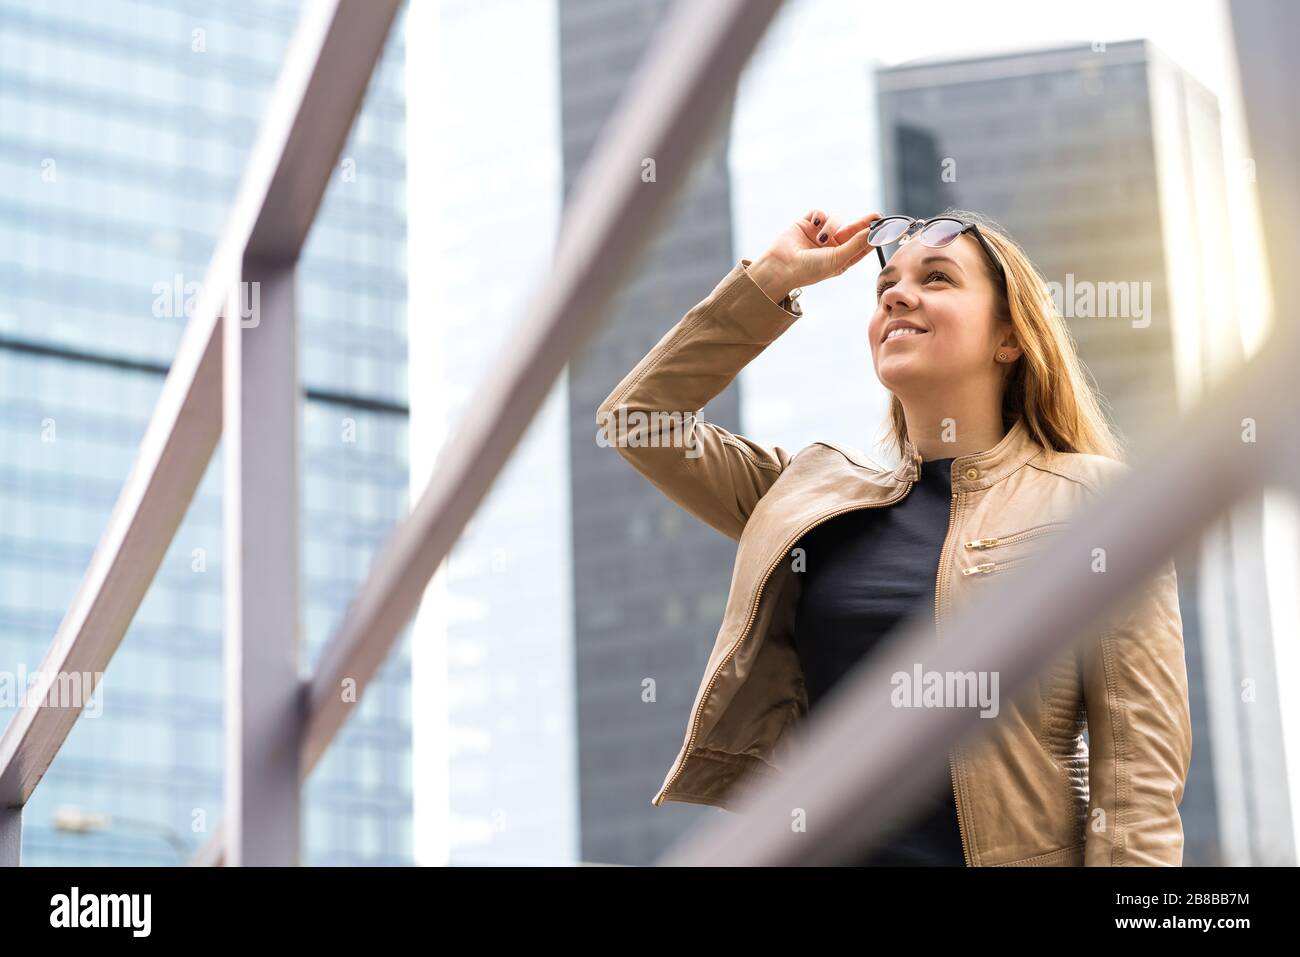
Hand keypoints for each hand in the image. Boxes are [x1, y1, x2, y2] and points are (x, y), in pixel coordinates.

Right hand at [747, 209, 882, 301]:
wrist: (781, 267)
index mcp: (842, 258)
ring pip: (836, 219)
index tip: (888, 227)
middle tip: (875, 216)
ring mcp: (819, 234)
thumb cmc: (809, 270)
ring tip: (821, 238)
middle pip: (853, 229)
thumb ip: (856, 245)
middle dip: (861, 224)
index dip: (875, 236)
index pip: (862, 244)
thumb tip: (874, 233)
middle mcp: (832, 246)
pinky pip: (820, 213)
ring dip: (832, 226)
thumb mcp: (838, 259)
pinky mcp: (807, 224)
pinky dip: (819, 216)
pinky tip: (814, 224)